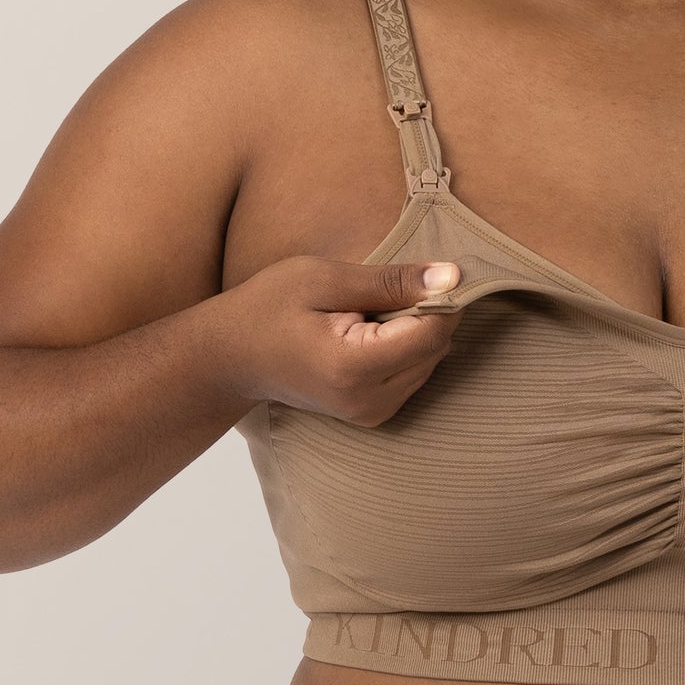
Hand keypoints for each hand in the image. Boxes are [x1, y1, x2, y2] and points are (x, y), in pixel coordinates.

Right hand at [206, 256, 464, 426]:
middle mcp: (369, 400)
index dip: (441, 295)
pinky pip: (415, 374)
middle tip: (384, 288)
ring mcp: (372, 414)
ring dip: (416, 330)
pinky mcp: (374, 415)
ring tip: (367, 312)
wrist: (231, 358)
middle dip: (427, 311)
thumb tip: (453, 276)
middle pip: (437, 347)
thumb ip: (390, 281)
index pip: (433, 331)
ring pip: (431, 361)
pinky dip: (405, 347)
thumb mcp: (324, 279)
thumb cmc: (268, 308)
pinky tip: (368, 333)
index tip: (423, 269)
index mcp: (354, 367)